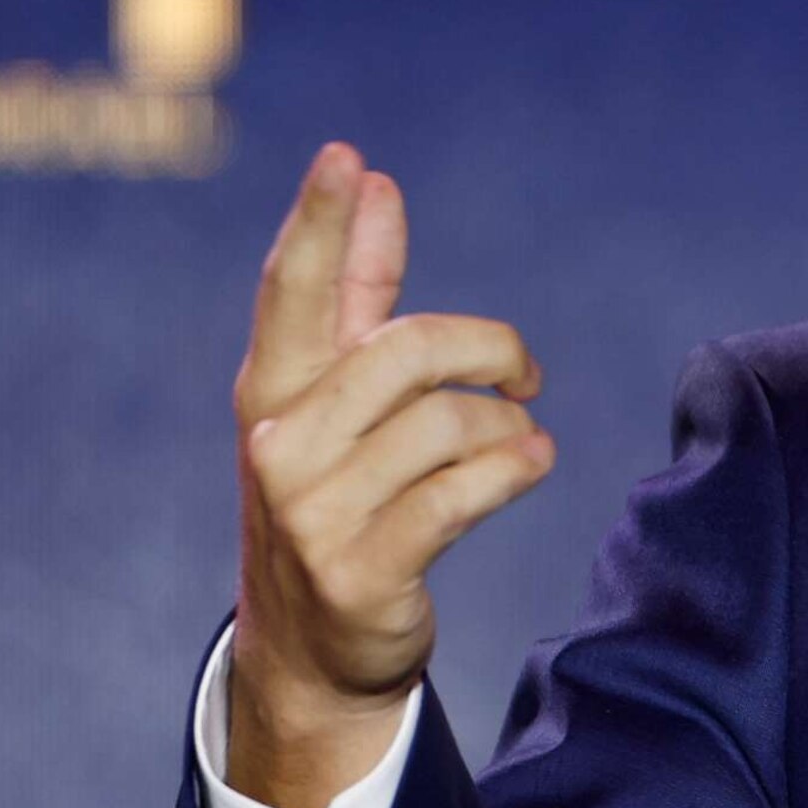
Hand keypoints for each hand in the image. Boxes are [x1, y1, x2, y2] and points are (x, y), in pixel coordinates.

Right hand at [226, 142, 553, 807]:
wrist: (311, 651)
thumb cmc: (339, 495)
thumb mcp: (336, 398)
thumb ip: (357, 293)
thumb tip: (377, 180)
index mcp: (274, 387)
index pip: (295, 289)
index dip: (322, 222)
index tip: (348, 157)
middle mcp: (282, 440)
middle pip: (412, 350)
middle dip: (493, 350)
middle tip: (523, 373)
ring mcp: (313, 510)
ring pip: (451, 422)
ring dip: (509, 425)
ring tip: (519, 440)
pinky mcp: (360, 567)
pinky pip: (464, 491)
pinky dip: (516, 469)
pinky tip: (533, 465)